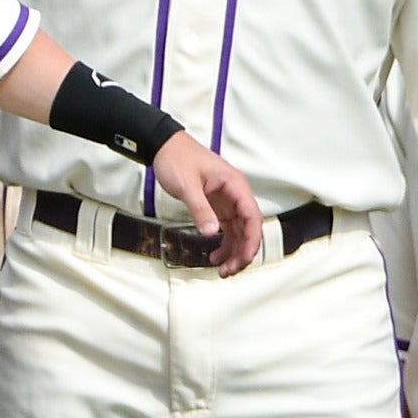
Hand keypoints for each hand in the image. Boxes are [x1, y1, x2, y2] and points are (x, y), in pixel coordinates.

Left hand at [150, 130, 262, 270]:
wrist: (165, 147)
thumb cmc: (178, 158)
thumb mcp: (188, 185)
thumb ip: (200, 209)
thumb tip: (210, 232)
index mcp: (235, 185)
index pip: (252, 217)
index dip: (251, 240)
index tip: (244, 258)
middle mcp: (235, 194)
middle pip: (248, 228)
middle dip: (242, 252)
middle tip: (230, 270)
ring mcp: (227, 201)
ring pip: (238, 231)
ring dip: (233, 251)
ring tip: (222, 269)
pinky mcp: (217, 206)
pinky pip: (227, 228)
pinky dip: (224, 243)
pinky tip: (216, 255)